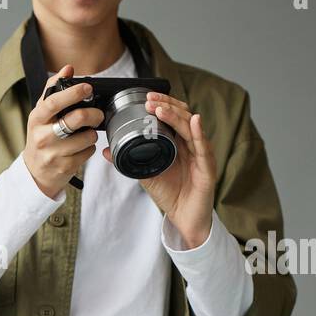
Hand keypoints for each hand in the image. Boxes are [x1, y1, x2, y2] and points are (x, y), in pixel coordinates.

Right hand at [23, 65, 103, 198]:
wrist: (35, 171)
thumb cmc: (41, 137)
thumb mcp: (41, 114)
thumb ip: (53, 89)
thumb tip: (67, 69)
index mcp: (37, 119)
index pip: (54, 102)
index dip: (73, 93)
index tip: (87, 88)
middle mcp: (42, 137)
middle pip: (75, 119)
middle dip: (93, 114)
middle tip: (97, 114)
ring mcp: (53, 154)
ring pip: (86, 137)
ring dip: (92, 134)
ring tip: (86, 133)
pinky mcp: (65, 167)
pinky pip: (88, 152)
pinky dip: (89, 148)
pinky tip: (81, 147)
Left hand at [104, 92, 215, 247]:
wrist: (183, 218)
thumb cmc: (170, 194)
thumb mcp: (146, 174)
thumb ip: (129, 161)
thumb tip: (107, 150)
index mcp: (179, 142)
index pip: (173, 116)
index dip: (162, 104)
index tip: (146, 98)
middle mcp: (191, 144)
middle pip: (183, 116)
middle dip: (166, 105)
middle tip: (150, 99)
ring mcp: (201, 154)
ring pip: (191, 127)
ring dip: (176, 115)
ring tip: (160, 108)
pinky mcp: (207, 167)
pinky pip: (203, 147)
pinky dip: (199, 132)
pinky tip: (194, 120)